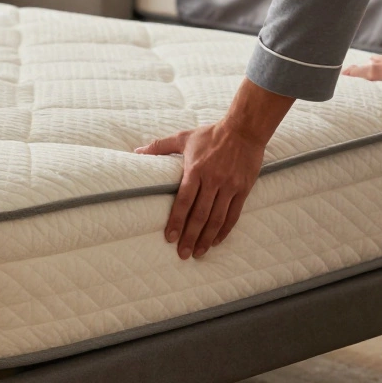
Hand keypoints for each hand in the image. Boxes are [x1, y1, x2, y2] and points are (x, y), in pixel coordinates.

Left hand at [135, 80, 292, 259]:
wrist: (244, 129)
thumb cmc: (211, 134)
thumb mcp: (184, 137)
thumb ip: (160, 146)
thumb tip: (136, 151)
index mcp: (196, 170)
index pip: (184, 201)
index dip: (176, 221)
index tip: (169, 237)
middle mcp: (213, 180)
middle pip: (200, 215)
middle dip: (190, 236)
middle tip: (182, 253)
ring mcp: (230, 186)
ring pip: (217, 218)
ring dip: (207, 238)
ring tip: (198, 252)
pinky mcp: (243, 189)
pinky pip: (233, 215)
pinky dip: (225, 230)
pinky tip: (216, 241)